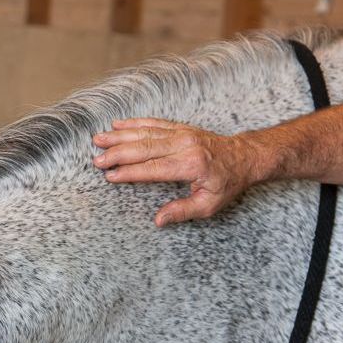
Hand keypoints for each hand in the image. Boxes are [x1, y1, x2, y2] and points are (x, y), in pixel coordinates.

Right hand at [92, 118, 261, 225]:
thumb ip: (183, 211)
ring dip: (120, 136)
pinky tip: (118, 124)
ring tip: (99, 139)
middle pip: (144, 148)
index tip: (110, 176)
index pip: (152, 169)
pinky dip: (135, 123)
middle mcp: (184, 145)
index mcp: (190, 165)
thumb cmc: (227, 183)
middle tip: (97, 160)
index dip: (129, 172)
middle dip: (118, 153)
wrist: (245, 157)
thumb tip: (159, 220)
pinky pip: (154, 123)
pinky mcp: (181, 128)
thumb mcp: (209, 205)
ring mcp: (182, 134)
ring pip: (146, 133)